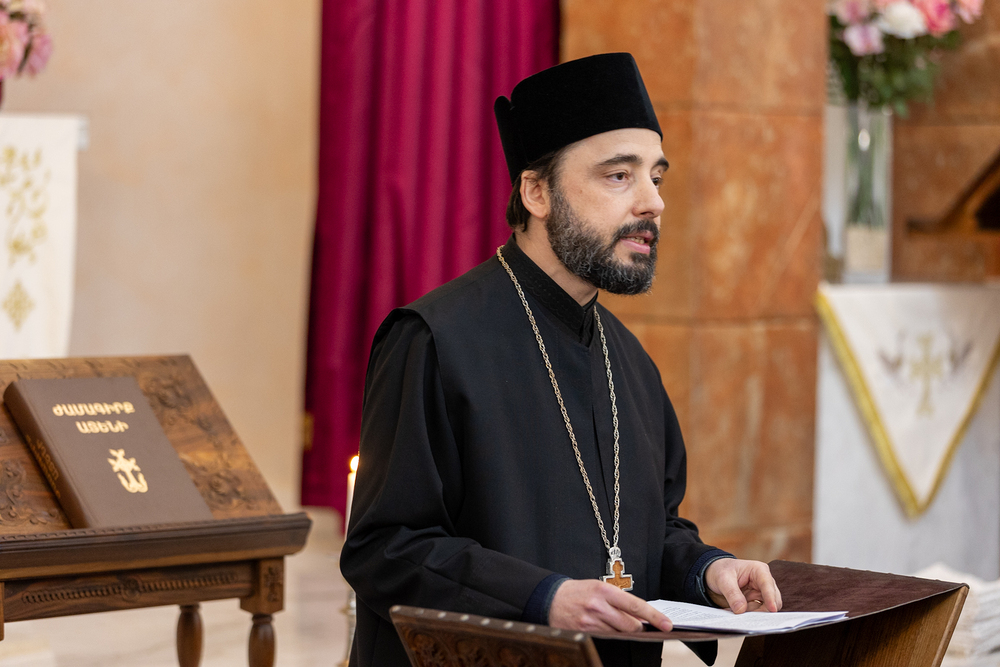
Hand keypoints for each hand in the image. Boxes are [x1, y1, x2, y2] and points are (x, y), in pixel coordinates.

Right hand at [548, 579, 672, 632]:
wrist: (549, 599)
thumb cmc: (577, 592)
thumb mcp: (598, 586)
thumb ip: (618, 600)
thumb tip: (639, 615)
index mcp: (604, 590)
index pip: (636, 606)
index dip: (654, 617)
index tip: (667, 624)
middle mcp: (599, 605)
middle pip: (631, 625)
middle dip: (637, 627)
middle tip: (635, 624)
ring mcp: (591, 621)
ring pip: (620, 634)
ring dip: (623, 632)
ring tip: (613, 623)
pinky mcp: (585, 632)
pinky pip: (607, 639)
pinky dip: (610, 636)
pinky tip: (605, 629)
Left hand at [704, 558, 781, 613]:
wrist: (715, 574)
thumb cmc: (721, 570)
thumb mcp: (723, 579)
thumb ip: (732, 593)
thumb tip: (741, 610)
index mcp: (759, 570)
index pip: (768, 585)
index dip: (771, 597)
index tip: (772, 609)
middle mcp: (764, 582)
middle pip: (773, 599)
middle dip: (764, 610)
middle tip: (750, 618)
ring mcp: (761, 593)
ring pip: (767, 609)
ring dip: (754, 614)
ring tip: (738, 614)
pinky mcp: (756, 602)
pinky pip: (757, 613)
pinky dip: (749, 616)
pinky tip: (737, 614)